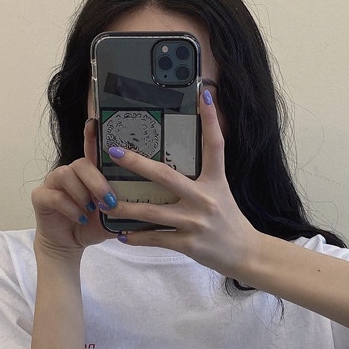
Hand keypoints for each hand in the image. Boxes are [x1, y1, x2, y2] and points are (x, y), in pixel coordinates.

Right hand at [30, 118, 117, 257]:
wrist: (70, 245)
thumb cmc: (91, 226)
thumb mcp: (112, 217)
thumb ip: (124, 206)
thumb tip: (145, 202)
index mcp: (87, 174)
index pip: (91, 150)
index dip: (92, 135)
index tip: (95, 122)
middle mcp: (70, 173)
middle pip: (81, 163)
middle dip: (97, 181)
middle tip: (109, 200)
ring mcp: (53, 183)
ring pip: (65, 174)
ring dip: (82, 193)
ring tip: (90, 210)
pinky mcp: (40, 197)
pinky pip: (54, 195)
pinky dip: (70, 208)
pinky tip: (80, 218)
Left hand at [106, 89, 258, 277]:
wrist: (246, 253)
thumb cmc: (230, 220)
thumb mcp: (221, 192)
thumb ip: (203, 175)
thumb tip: (183, 156)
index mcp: (216, 181)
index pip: (215, 145)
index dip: (210, 119)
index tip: (204, 94)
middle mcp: (204, 198)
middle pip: (165, 176)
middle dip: (137, 163)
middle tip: (114, 151)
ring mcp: (195, 222)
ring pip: (151, 212)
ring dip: (124, 208)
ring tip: (103, 203)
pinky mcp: (188, 243)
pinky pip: (156, 238)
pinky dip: (137, 237)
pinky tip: (122, 235)